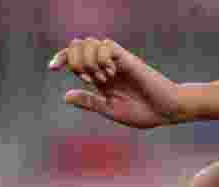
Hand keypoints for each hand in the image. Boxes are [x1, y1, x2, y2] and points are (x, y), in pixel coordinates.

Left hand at [48, 37, 181, 128]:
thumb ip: (90, 101)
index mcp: (99, 77)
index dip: (60, 58)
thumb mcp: (110, 109)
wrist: (166, 110)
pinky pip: (106, 46)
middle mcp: (104, 65)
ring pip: (89, 42)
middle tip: (89, 80)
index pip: (73, 58)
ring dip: (88, 61)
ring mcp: (115, 60)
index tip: (51, 68)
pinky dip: (102, 58)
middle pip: (77, 45)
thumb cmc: (143, 112)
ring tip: (103, 78)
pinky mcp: (127, 59)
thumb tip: (65, 95)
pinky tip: (111, 72)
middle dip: (74, 61)